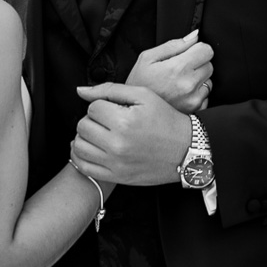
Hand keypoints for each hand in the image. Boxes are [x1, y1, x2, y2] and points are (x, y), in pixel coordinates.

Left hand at [69, 83, 192, 185]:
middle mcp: (117, 144)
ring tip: (101, 134)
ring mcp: (115, 163)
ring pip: (79, 146)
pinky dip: (81, 156)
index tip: (115, 110)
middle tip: (109, 122)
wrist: (187, 150)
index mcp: (124, 121)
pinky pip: (83, 166)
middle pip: (83, 126)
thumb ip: (110, 90)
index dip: (102, 106)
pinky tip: (92, 148)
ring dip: (86, 137)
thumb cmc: (166, 121)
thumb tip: (80, 91)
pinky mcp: (116, 176)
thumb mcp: (143, 96)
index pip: (92, 108)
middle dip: (93, 120)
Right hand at [126, 30, 213, 112]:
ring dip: (198, 78)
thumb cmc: (138, 83)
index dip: (196, 49)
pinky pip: (206, 95)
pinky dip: (197, 92)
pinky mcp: (196, 108)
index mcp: (177, 68)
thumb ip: (173, 45)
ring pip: (209, 80)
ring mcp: (194, 98)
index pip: (206, 50)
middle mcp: (189, 84)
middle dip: (197, 63)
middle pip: (209, 64)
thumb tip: (194, 36)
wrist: (135, 110)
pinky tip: (181, 93)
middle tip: (179, 69)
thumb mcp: (147, 57)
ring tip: (178, 82)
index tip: (188, 53)